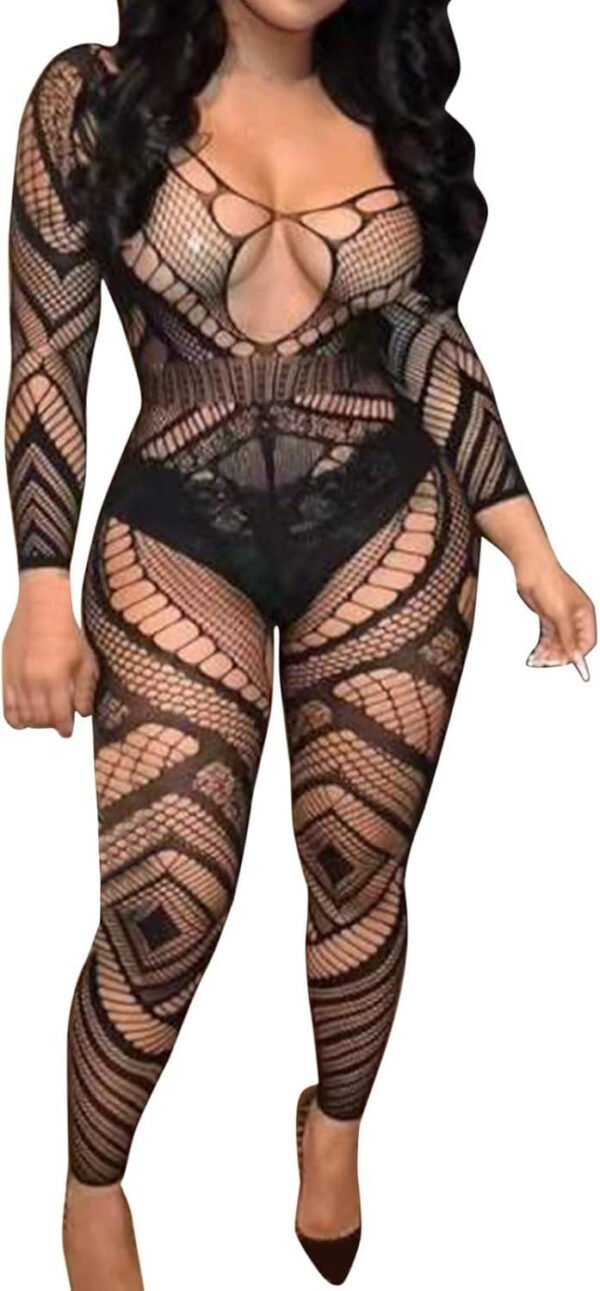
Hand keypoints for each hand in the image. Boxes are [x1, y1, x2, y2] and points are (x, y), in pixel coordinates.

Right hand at [2, 570, 99, 736]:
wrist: (41, 608)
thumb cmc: (66, 631)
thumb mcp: (85, 660)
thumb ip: (85, 689)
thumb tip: (82, 713)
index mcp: (55, 679)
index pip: (59, 717)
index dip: (65, 728)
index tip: (68, 730)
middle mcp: (33, 681)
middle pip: (40, 720)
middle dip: (51, 724)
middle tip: (58, 720)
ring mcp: (17, 678)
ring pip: (23, 716)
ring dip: (35, 722)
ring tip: (44, 717)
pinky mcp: (6, 674)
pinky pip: (7, 707)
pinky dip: (16, 717)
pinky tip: (25, 718)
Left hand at [514, 557, 596, 680]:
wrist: (530, 568)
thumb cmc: (549, 583)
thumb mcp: (560, 615)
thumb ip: (568, 637)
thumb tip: (575, 655)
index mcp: (584, 614)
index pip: (587, 642)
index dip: (578, 654)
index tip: (568, 663)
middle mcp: (574, 617)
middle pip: (572, 644)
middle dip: (560, 654)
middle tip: (547, 661)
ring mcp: (560, 617)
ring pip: (558, 642)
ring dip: (549, 652)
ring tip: (538, 658)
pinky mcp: (547, 617)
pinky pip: (548, 637)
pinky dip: (542, 646)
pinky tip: (535, 653)